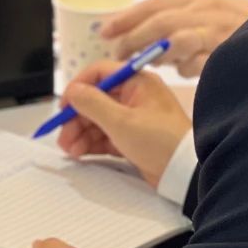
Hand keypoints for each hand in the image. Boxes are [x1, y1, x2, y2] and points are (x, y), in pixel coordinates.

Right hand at [57, 61, 190, 188]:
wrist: (185, 173)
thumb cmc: (159, 141)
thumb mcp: (121, 121)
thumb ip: (92, 103)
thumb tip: (72, 90)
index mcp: (137, 82)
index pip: (99, 73)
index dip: (78, 88)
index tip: (64, 106)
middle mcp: (135, 97)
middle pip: (95, 100)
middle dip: (76, 118)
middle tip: (62, 135)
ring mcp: (134, 118)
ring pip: (98, 120)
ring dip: (81, 133)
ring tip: (70, 150)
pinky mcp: (133, 139)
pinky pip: (106, 136)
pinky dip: (92, 143)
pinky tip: (80, 153)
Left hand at [101, 0, 247, 76]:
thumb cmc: (239, 25)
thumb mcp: (208, 12)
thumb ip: (177, 18)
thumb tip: (136, 33)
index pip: (155, 4)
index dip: (127, 18)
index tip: (104, 31)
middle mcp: (209, 8)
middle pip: (161, 23)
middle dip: (134, 39)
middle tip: (116, 55)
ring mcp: (222, 29)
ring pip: (177, 41)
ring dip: (156, 54)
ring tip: (142, 65)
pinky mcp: (232, 51)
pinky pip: (199, 62)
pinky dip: (185, 67)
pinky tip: (181, 71)